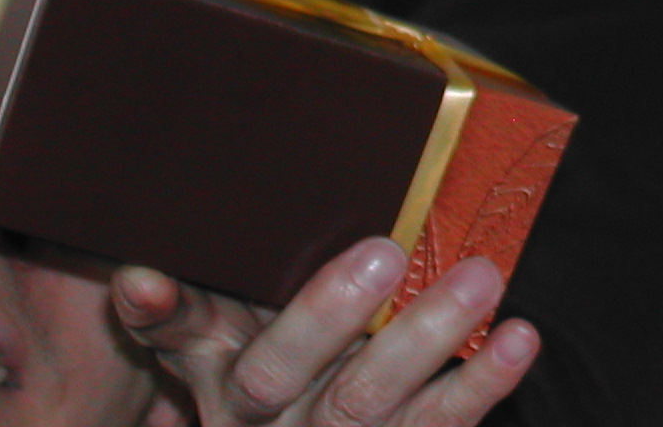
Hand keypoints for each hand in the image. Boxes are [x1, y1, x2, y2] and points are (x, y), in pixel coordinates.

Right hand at [111, 237, 538, 425]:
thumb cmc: (282, 368)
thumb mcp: (231, 342)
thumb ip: (199, 302)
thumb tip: (139, 270)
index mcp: (221, 377)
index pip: (183, 339)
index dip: (162, 313)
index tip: (145, 276)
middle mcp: (266, 420)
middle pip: (280, 374)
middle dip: (328, 315)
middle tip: (383, 251)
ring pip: (372, 406)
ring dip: (429, 339)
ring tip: (482, 277)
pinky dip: (483, 384)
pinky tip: (522, 338)